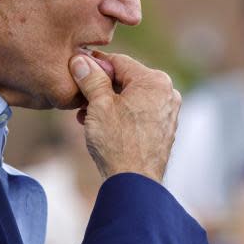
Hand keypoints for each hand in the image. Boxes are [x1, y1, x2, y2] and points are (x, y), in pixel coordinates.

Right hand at [69, 51, 180, 180]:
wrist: (134, 183)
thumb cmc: (118, 143)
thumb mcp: (99, 105)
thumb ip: (90, 78)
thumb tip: (80, 60)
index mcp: (155, 81)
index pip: (119, 61)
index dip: (94, 64)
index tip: (76, 68)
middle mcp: (167, 93)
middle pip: (126, 80)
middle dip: (100, 88)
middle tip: (79, 97)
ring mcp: (168, 113)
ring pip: (130, 98)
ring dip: (106, 103)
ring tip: (85, 115)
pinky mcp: (163, 130)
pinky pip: (138, 113)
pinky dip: (119, 115)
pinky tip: (99, 125)